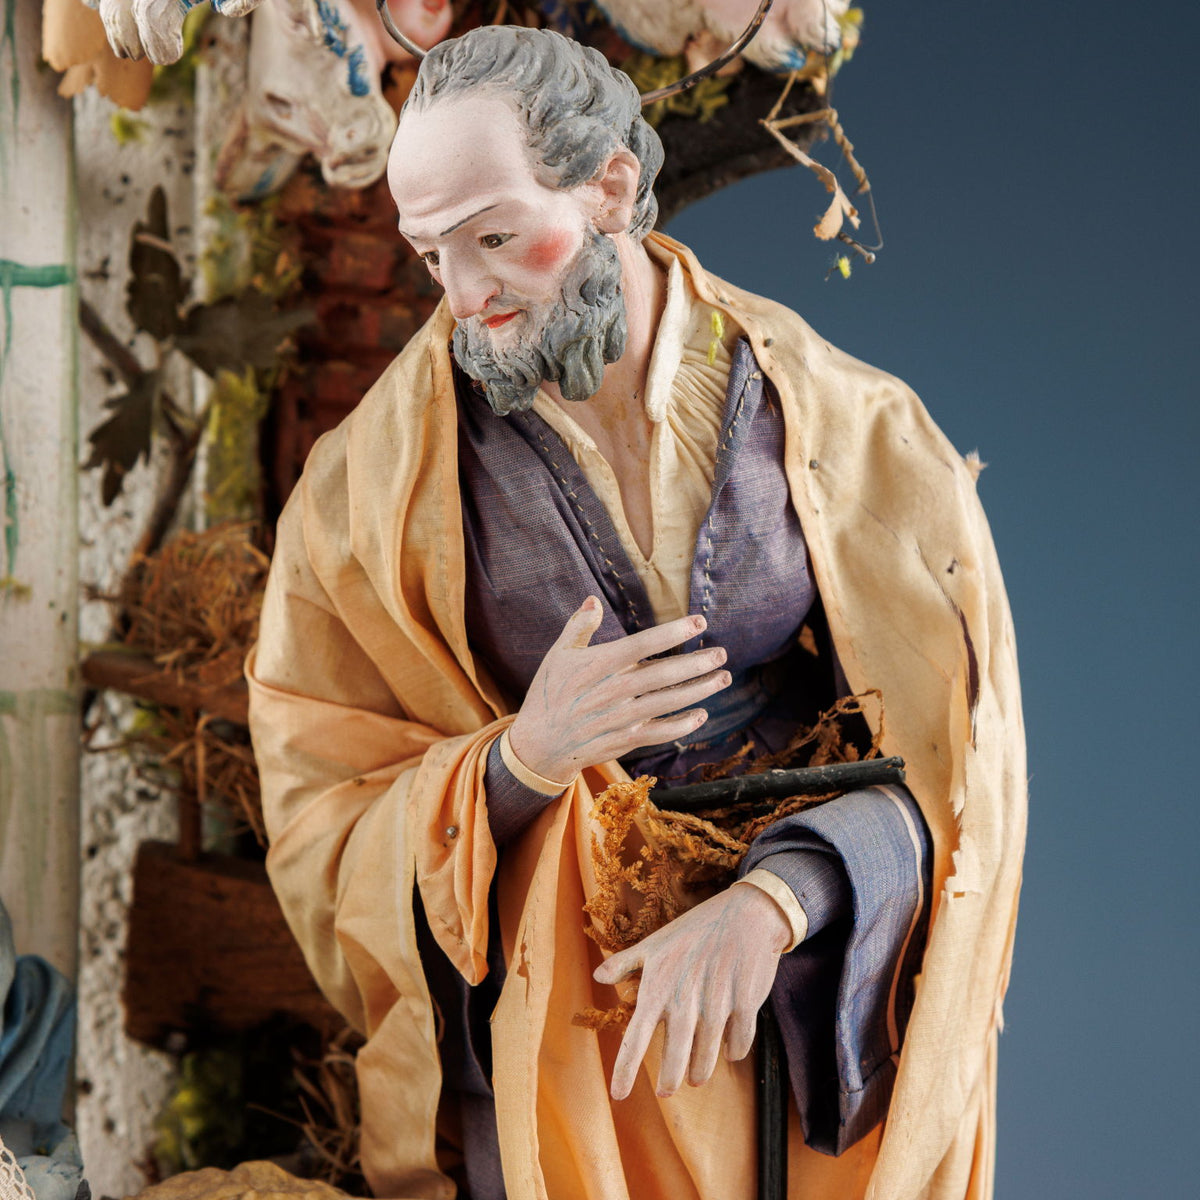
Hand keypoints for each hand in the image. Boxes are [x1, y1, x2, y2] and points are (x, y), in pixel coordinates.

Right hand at [507, 597, 729, 783]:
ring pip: (669, 703)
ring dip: (700, 690)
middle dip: (697, 663)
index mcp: (598, 664)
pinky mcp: (624, 741)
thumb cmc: (549, 693)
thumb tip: (593, 600)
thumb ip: (578, 626)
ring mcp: (620, 718)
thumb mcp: (558, 655)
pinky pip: (661, 732)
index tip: (700, 623)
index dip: (674, 633)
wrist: (538, 744)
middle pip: (664, 674)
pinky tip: (702, 713)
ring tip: (722, 677)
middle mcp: (613, 691)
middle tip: (722, 653)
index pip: (643, 644)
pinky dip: (683, 724)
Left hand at [592, 884, 791, 1098]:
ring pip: (708, 1055)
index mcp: (659, 987)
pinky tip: (730, 1050)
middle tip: (666, 1090)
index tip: (618, 1096)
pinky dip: (735, 1050)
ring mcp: (717, 1002)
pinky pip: (739, 1041)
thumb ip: (625, 963)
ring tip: (697, 1078)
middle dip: (670, 1079)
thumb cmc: (696, 929)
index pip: (636, 1038)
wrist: (747, 914)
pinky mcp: (746, 1002)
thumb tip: (597, 977)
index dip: (625, 1070)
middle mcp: (685, 999)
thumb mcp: (656, 942)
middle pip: (675, 1057)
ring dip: (702, 1069)